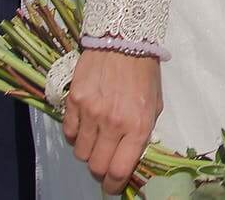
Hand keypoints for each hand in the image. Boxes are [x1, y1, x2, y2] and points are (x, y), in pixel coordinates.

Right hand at [61, 47, 161, 195]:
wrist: (123, 38)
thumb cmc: (144, 73)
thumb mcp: (154, 104)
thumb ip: (142, 132)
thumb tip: (129, 158)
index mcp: (138, 125)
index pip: (119, 170)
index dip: (114, 185)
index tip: (113, 186)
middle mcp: (113, 123)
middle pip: (96, 166)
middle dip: (100, 170)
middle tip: (104, 161)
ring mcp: (91, 113)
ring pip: (80, 152)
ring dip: (88, 151)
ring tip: (96, 137)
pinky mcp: (74, 102)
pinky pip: (70, 133)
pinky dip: (76, 135)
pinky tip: (86, 123)